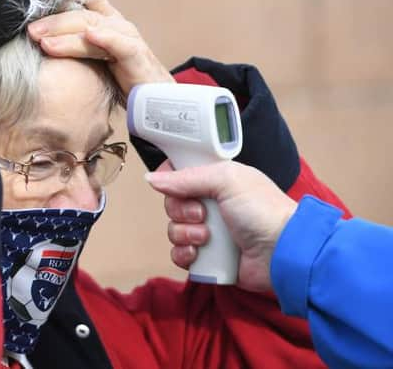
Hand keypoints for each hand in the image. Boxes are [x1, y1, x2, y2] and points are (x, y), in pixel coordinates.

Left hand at [27, 0, 173, 95]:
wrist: (156, 103)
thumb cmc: (123, 81)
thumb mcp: (96, 60)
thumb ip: (75, 47)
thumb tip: (40, 44)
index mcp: (106, 22)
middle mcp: (117, 25)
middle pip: (82, 15)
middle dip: (54, 22)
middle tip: (31, 31)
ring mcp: (128, 39)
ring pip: (94, 28)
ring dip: (67, 34)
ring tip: (44, 42)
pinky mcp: (137, 57)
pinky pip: (121, 44)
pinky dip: (106, 38)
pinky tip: (91, 36)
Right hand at [146, 161, 297, 291]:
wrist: (283, 253)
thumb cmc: (263, 211)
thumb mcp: (227, 180)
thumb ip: (187, 177)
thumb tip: (151, 178)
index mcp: (217, 181)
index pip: (180, 175)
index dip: (172, 180)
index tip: (175, 185)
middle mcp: (211, 205)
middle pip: (172, 204)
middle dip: (181, 211)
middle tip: (202, 214)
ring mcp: (208, 232)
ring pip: (173, 231)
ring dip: (185, 234)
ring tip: (207, 237)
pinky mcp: (207, 258)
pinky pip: (179, 255)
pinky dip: (185, 255)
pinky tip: (199, 254)